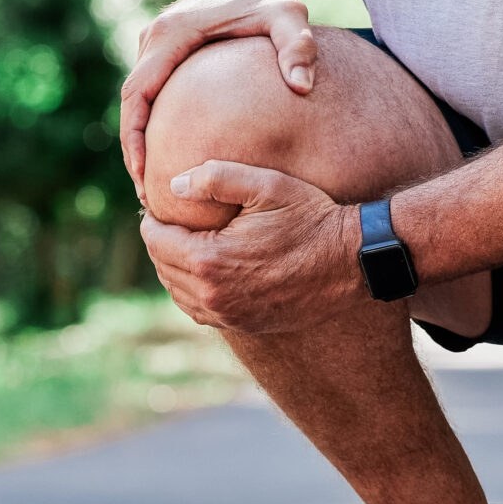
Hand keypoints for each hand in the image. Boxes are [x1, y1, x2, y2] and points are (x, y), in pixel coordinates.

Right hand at [119, 0, 317, 190]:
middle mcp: (155, 39)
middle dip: (134, 150)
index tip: (143, 174)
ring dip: (141, 141)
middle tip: (148, 196)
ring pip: (137, 101)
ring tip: (156, 187)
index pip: (137, 92)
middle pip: (130, 103)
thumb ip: (297, 47)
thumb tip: (302, 86)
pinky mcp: (166, 53)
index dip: (135, 136)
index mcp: (171, 34)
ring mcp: (157, 46)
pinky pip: (152, 95)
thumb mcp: (289, 16)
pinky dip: (155, 126)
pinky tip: (174, 157)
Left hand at [141, 161, 367, 334]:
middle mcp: (214, 295)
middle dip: (160, 244)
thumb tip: (174, 186)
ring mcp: (230, 315)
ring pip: (179, 295)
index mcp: (210, 260)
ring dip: (174, 270)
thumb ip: (215, 178)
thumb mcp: (265, 185)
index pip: (156, 241)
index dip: (152, 220)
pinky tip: (204, 273)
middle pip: (163, 268)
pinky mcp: (245, 325)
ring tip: (182, 245)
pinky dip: (193, 292)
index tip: (156, 206)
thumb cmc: (310, 218)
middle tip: (167, 222)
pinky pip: (201, 312)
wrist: (351, 261)